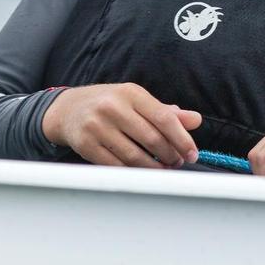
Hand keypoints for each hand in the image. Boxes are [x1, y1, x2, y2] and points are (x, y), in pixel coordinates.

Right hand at [42, 83, 201, 168]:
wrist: (68, 109)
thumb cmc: (110, 104)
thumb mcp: (137, 101)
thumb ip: (166, 112)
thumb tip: (195, 120)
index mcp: (130, 93)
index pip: (164, 117)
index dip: (182, 139)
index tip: (192, 153)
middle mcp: (112, 107)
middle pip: (151, 139)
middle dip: (170, 155)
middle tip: (178, 162)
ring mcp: (97, 126)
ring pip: (134, 156)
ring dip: (154, 167)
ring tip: (164, 168)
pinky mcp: (85, 144)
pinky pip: (116, 165)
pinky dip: (133, 172)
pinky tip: (142, 172)